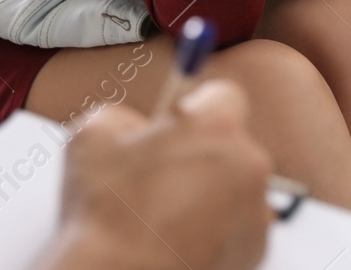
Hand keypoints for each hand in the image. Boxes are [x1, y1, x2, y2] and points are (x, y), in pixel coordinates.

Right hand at [37, 80, 274, 269]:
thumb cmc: (106, 213)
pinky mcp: (254, 253)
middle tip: (162, 174)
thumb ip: (126, 116)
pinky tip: (178, 237)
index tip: (178, 124)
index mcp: (216, 126)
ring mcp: (256, 214)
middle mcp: (249, 165)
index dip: (197, 109)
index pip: (225, 95)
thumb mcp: (94, 133)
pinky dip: (215, 228)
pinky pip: (237, 225)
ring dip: (210, 192)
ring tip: (165, 213)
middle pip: (233, 144)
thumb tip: (137, 127)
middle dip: (202, 153)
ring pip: (236, 187)